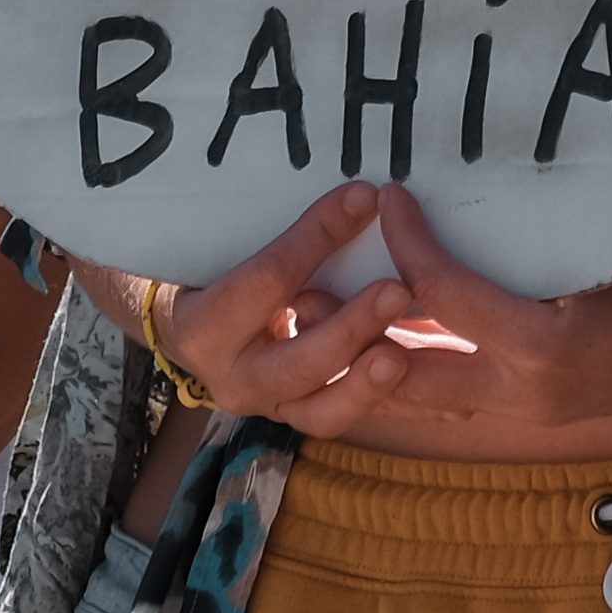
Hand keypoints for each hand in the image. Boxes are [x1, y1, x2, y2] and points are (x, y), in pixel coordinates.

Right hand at [115, 181, 463, 435]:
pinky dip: (376, 396)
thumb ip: (294, 237)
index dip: (317, 238)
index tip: (366, 198)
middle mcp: (233, 377)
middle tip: (398, 291)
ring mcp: (270, 405)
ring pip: (322, 410)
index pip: (267, 280)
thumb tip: (365, 196)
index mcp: (205, 326)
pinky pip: (341, 415)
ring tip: (403, 354)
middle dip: (349, 327)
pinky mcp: (301, 416)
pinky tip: (413, 367)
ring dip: (365, 382)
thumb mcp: (235, 249)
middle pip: (296, 361)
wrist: (198, 331)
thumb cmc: (217, 273)